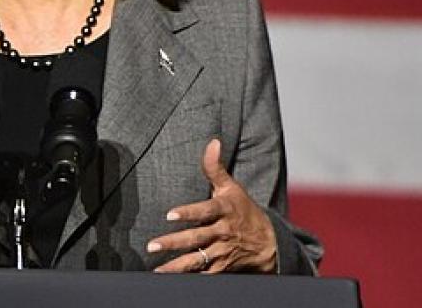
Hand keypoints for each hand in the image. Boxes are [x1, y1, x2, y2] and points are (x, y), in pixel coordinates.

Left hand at [147, 139, 276, 272]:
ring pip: (198, 260)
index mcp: (224, 210)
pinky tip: (171, 280)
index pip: (205, 211)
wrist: (269, 243)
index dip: (188, 213)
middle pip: (196, 238)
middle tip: (152, 245)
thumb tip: (213, 142)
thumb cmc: (244, 210)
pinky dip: (189, 278)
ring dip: (177, 266)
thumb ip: (215, 167)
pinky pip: (204, 274)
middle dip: (174, 243)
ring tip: (158, 269)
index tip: (170, 215)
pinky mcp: (221, 266)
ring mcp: (222, 251)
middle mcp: (222, 232)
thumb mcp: (232, 187)